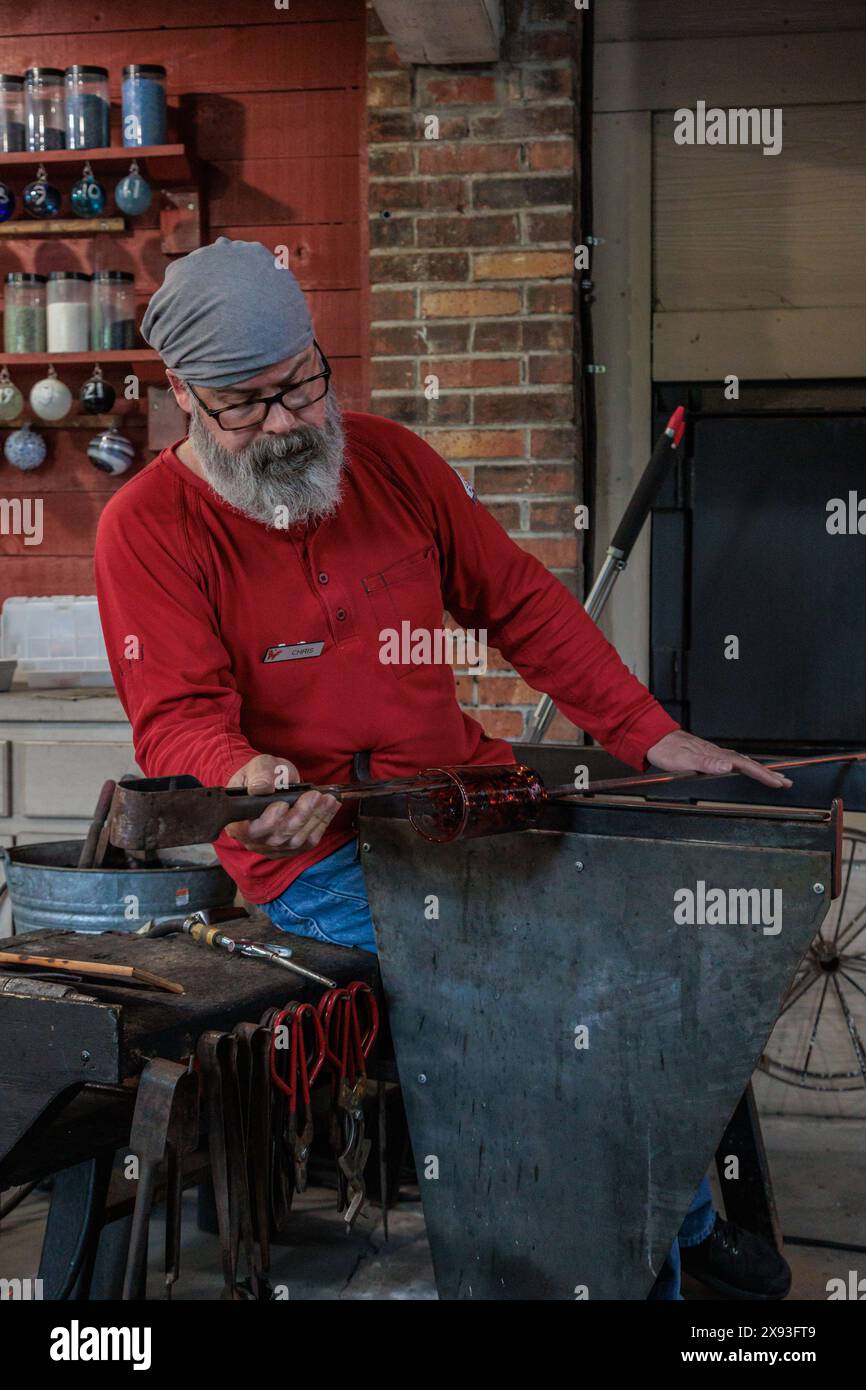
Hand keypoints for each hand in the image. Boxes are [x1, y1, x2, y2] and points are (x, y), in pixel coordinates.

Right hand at [224, 753, 340, 857]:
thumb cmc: (261, 777)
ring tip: (327, 799)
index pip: (252, 830)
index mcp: (238, 823)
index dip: (269, 820)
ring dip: (314, 819)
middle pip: (278, 837)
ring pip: (296, 840)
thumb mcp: (258, 767)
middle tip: (314, 796)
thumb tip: (263, 787)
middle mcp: (254, 840)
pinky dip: (322, 823)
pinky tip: (329, 807)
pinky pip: (308, 842)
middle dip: (299, 815)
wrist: (272, 784)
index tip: (283, 804)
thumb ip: (260, 775)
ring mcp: (273, 847)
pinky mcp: (291, 848)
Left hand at [645, 730, 792, 789]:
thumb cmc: (667, 751)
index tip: (778, 781)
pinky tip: (746, 769)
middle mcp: (718, 753)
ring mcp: (714, 753)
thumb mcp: (685, 760)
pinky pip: (734, 761)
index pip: (745, 765)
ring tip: (774, 777)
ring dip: (759, 770)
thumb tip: (728, 766)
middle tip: (786, 782)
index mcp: (716, 755)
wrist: (654, 739)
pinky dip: (746, 766)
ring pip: (743, 762)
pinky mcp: (709, 755)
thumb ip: (707, 764)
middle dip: (768, 773)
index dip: (763, 774)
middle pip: (749, 763)